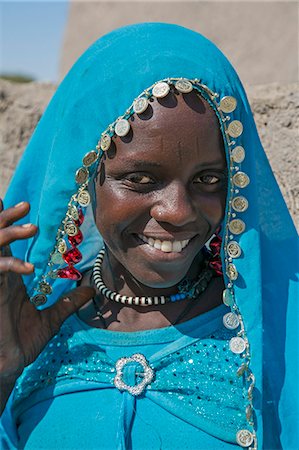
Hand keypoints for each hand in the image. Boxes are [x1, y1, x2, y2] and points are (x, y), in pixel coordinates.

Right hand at [0, 199, 94, 382]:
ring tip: (32, 228)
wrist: (5, 368)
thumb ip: (70, 302)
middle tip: (25, 205)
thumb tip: (92, 289)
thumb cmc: (21, 344)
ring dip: (8, 233)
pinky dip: (10, 265)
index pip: (6, 241)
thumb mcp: (52, 318)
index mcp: (10, 277)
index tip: (24, 205)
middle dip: (6, 218)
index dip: (10, 222)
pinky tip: (27, 269)